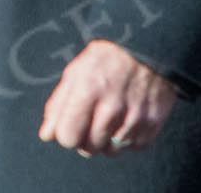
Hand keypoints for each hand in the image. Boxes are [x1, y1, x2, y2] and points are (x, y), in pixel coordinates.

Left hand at [38, 39, 177, 155]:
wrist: (149, 47)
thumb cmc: (106, 59)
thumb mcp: (76, 71)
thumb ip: (58, 104)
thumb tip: (47, 135)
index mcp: (88, 89)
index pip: (68, 136)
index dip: (66, 134)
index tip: (71, 124)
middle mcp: (112, 106)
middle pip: (89, 148)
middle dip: (85, 138)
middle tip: (91, 119)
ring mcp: (135, 117)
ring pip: (110, 152)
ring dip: (106, 141)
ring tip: (109, 118)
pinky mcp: (153, 123)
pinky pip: (133, 147)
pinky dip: (128, 138)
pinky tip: (126, 119)